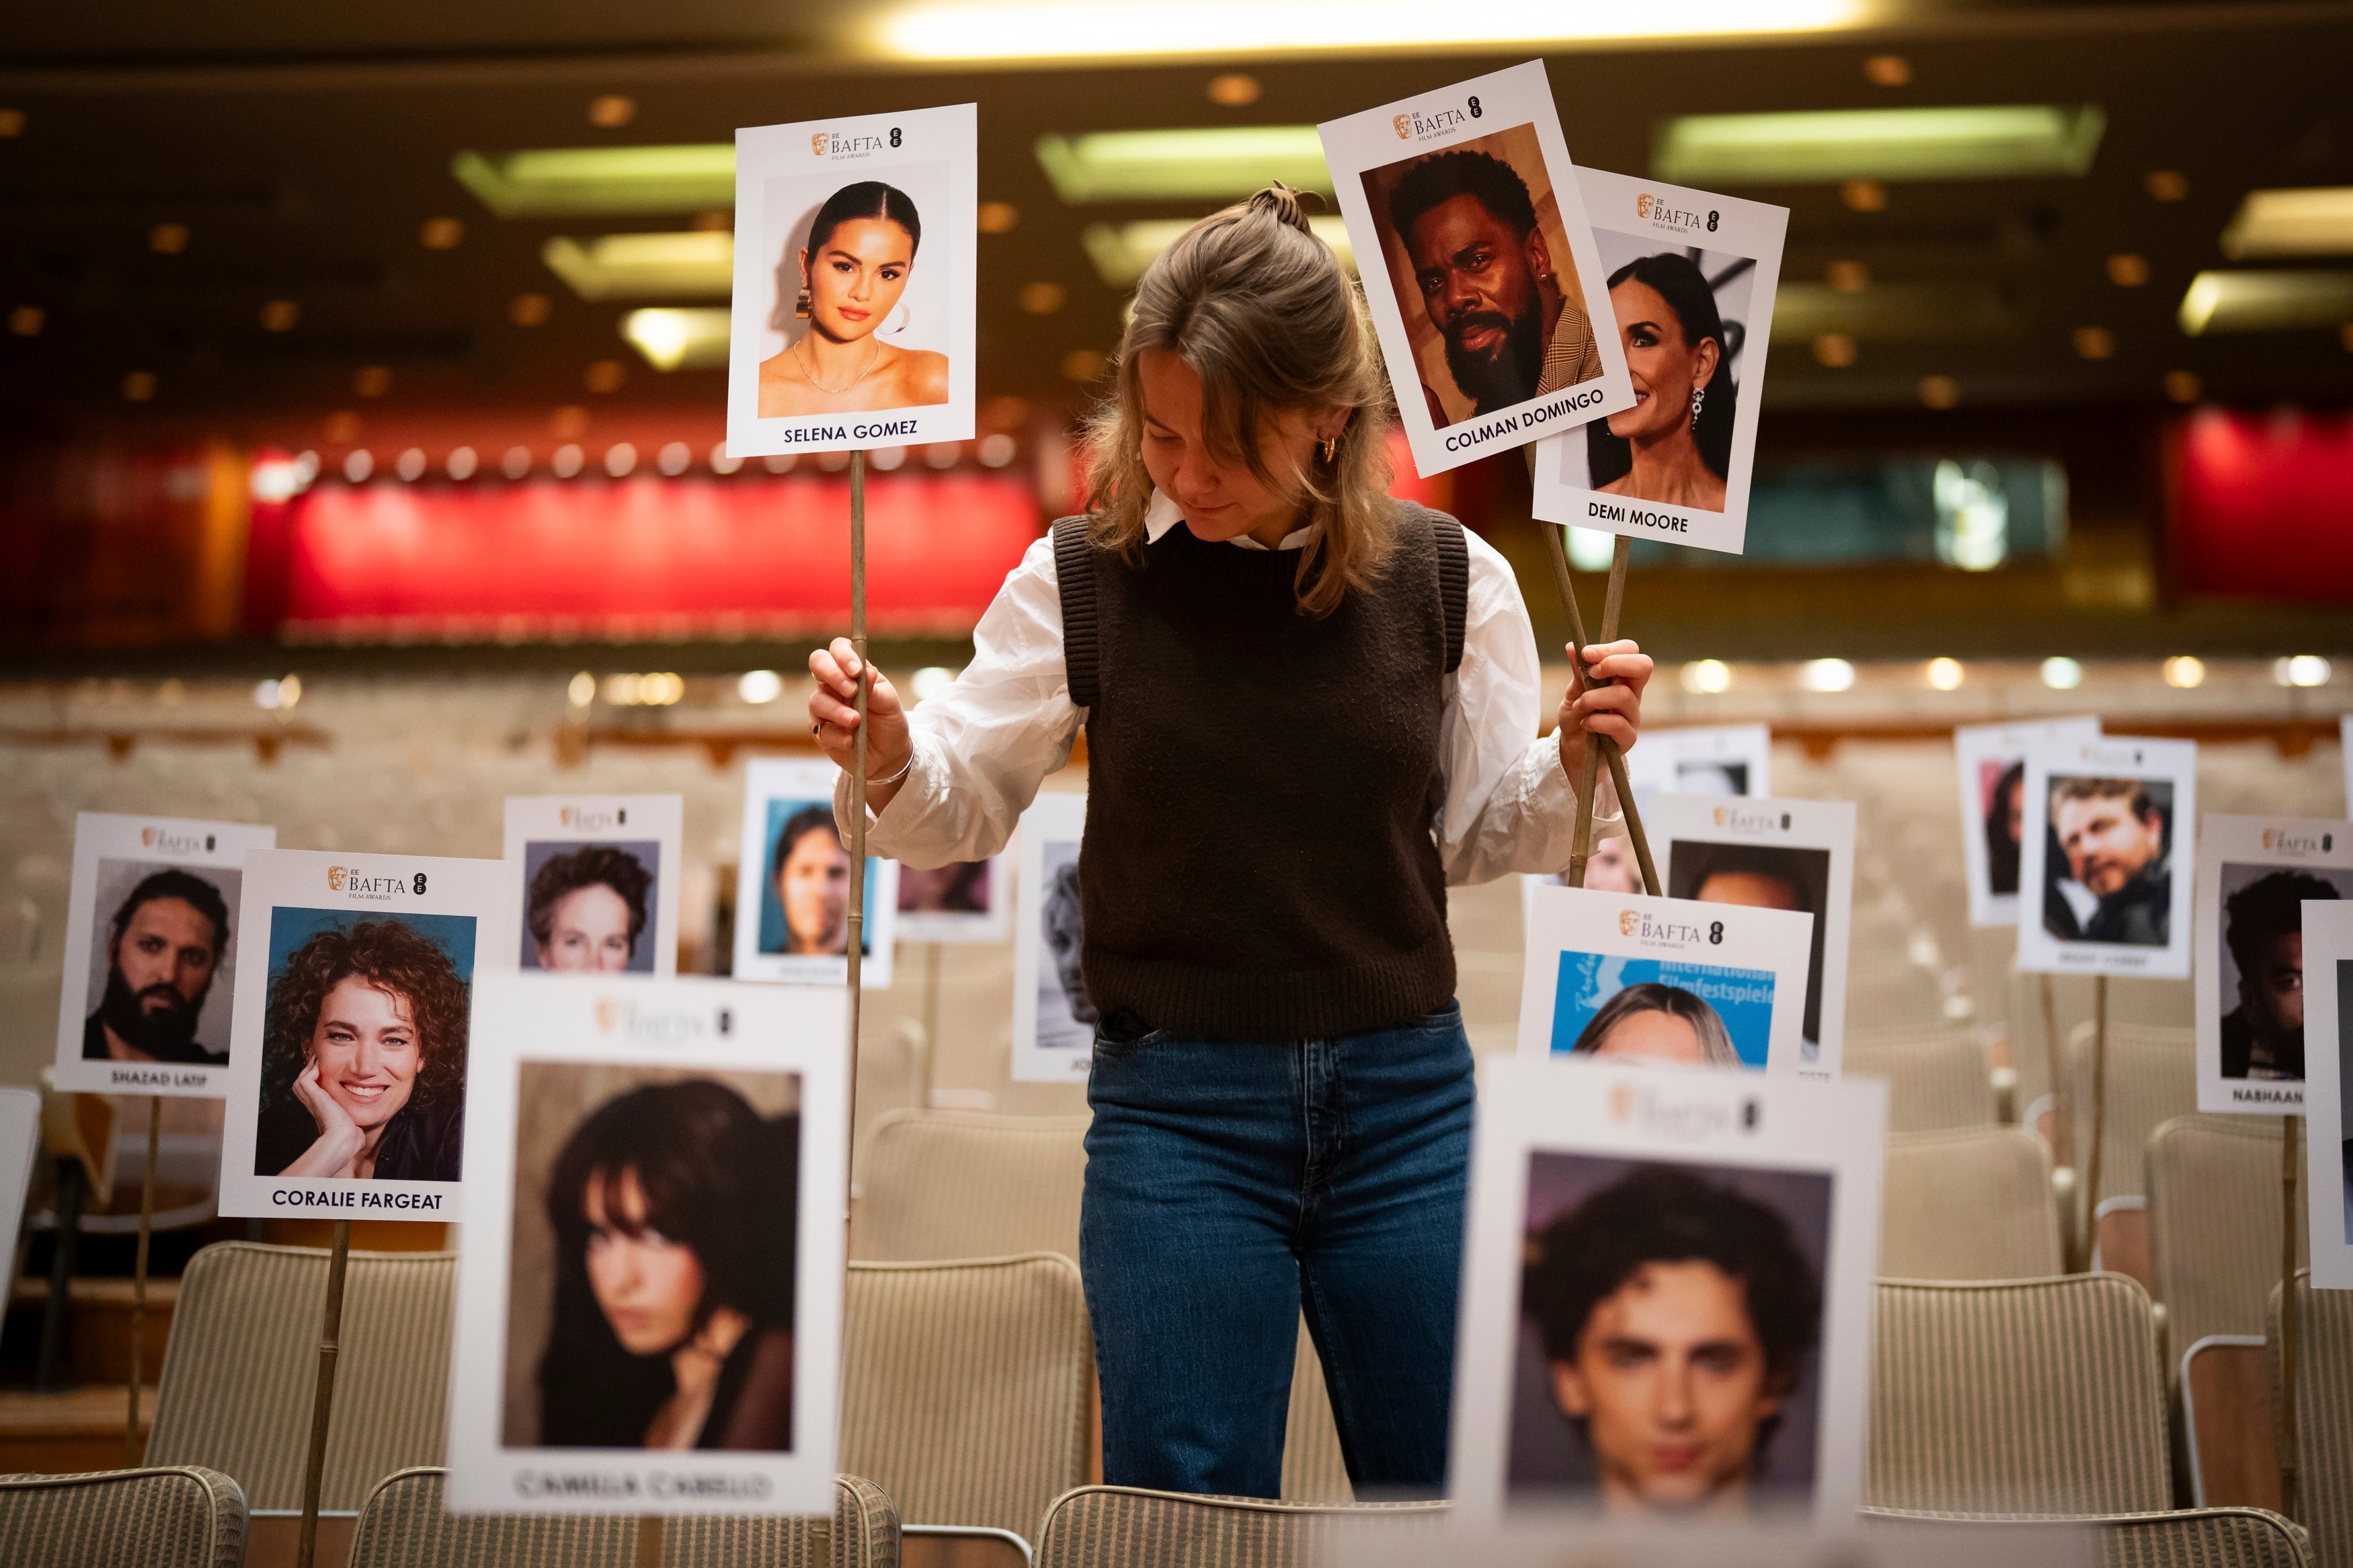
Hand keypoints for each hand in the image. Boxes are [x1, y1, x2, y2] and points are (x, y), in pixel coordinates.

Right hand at [281, 1059, 364, 1177]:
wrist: (344, 1138)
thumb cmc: (351, 1136)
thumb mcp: (351, 1124)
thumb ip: (354, 1121)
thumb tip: (362, 1127)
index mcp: (321, 1110)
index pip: (313, 1092)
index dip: (317, 1081)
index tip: (326, 1070)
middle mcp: (314, 1105)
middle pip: (303, 1084)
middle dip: (310, 1071)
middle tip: (319, 1060)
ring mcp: (312, 1101)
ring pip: (302, 1079)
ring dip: (310, 1068)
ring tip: (319, 1059)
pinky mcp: (314, 1096)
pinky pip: (306, 1078)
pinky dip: (312, 1070)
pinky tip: (321, 1065)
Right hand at [808, 638, 914, 811]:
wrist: (889, 754)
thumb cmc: (888, 721)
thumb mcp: (889, 703)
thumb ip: (874, 688)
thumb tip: (866, 672)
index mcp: (852, 671)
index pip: (838, 649)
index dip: (843, 655)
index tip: (857, 671)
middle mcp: (833, 685)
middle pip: (818, 663)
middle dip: (833, 675)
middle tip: (852, 692)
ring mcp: (824, 707)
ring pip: (817, 700)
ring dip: (838, 710)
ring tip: (856, 721)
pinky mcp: (821, 732)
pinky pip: (821, 729)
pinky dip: (838, 735)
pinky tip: (851, 740)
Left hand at [1558, 639, 1650, 783]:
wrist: (1572, 750)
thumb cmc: (1577, 717)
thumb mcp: (1573, 691)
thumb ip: (1577, 671)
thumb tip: (1573, 646)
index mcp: (1621, 677)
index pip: (1630, 651)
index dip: (1610, 649)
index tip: (1586, 653)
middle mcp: (1632, 693)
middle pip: (1643, 666)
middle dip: (1615, 663)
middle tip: (1592, 672)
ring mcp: (1632, 716)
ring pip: (1624, 695)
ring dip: (1594, 698)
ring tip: (1579, 706)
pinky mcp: (1628, 738)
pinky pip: (1618, 724)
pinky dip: (1596, 721)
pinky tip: (1585, 724)